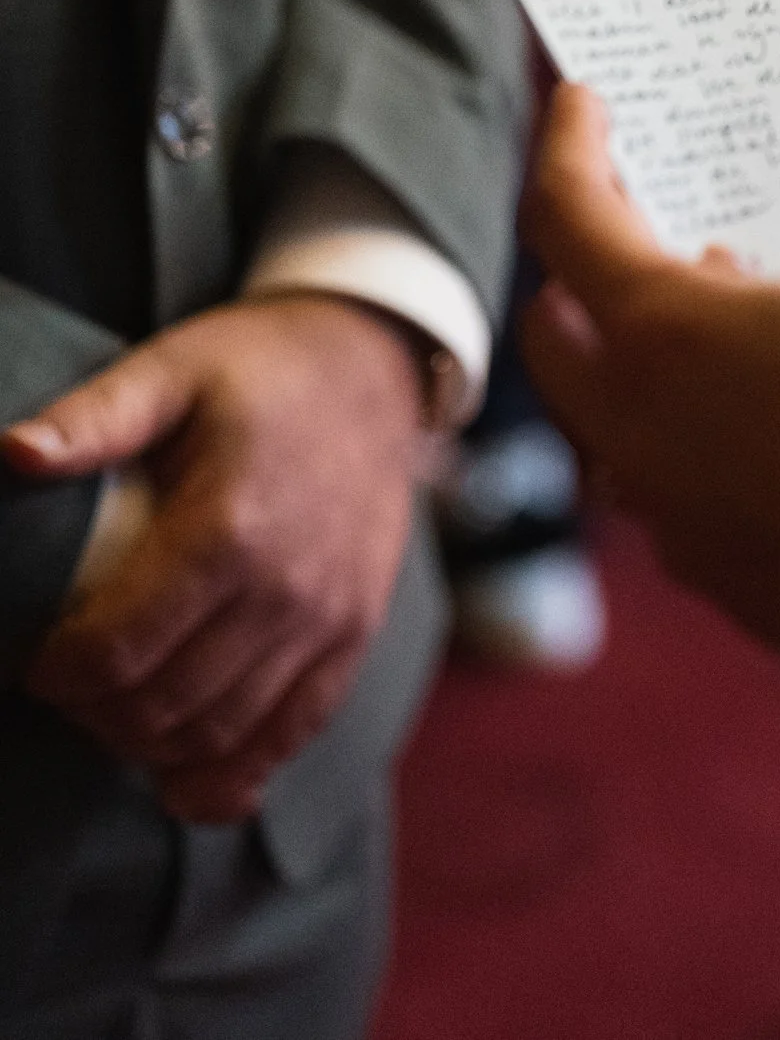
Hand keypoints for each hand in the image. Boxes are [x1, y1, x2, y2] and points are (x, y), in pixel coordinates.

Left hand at [1, 297, 424, 822]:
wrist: (373, 371)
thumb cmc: (260, 369)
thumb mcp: (173, 370)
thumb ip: (95, 417)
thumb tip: (13, 453)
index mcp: (231, 527)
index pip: (120, 649)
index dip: (59, 671)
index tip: (36, 656)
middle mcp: (286, 590)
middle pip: (162, 706)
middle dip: (94, 711)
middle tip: (68, 682)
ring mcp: (328, 622)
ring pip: (218, 734)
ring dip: (148, 742)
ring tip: (114, 706)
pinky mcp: (352, 638)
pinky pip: (288, 737)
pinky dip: (229, 776)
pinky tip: (181, 780)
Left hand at [520, 84, 779, 665]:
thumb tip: (778, 328)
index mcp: (672, 339)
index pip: (571, 223)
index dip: (572, 152)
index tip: (580, 107)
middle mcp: (649, 443)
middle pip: (559, 346)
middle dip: (584, 285)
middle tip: (632, 240)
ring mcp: (689, 533)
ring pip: (625, 440)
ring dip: (656, 383)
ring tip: (734, 341)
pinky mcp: (743, 597)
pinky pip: (700, 511)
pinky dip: (722, 461)